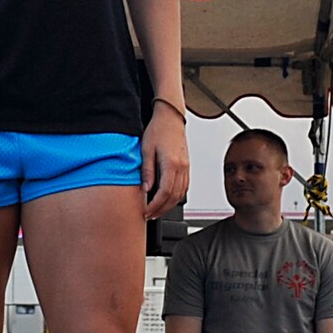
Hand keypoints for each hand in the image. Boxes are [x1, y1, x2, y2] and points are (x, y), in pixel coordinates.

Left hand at [141, 102, 188, 220]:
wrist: (171, 117)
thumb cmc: (158, 130)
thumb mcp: (146, 150)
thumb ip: (147, 171)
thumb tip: (145, 189)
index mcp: (171, 163)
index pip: (164, 192)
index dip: (155, 206)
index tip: (146, 211)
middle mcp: (182, 167)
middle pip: (174, 197)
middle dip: (161, 210)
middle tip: (150, 215)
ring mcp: (186, 167)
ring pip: (181, 194)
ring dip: (169, 205)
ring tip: (157, 211)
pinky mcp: (187, 166)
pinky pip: (185, 187)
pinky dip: (176, 197)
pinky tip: (167, 200)